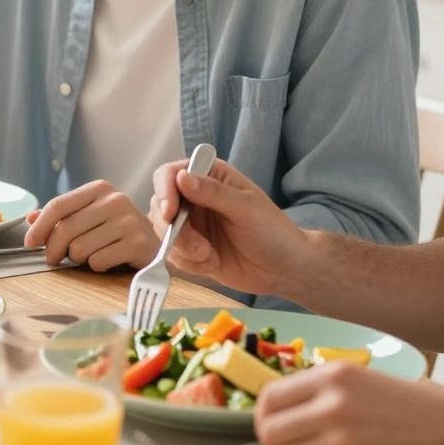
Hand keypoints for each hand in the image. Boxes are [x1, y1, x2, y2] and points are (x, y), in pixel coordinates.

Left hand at [23, 181, 156, 269]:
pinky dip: (98, 266)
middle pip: (65, 229)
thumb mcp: (88, 218)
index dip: (39, 227)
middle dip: (54, 249)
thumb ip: (60, 216)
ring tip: (91, 255)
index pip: (58, 205)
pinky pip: (98, 261)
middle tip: (54, 258)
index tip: (29, 243)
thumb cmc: (114, 232)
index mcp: (99, 189)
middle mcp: (115, 200)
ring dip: (79, 258)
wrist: (153, 246)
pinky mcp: (137, 243)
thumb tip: (30, 218)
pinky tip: (108, 260)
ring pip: (80, 248)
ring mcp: (129, 220)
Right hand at [146, 158, 307, 296]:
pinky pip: (172, 254)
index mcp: (209, 176)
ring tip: (209, 257)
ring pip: (163, 232)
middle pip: (159, 205)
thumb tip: (181, 177)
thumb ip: (213, 193)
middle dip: (175, 230)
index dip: (164, 191)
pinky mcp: (189, 248)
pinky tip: (212, 263)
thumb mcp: (246, 208)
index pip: (170, 174)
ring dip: (182, 249)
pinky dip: (188, 263)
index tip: (170, 214)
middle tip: (200, 248)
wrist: (284, 270)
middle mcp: (194, 197)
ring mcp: (190, 223)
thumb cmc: (273, 232)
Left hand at [255, 363, 443, 444]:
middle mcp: (333, 406)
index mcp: (335, 376)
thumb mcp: (370, 380)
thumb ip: (327, 391)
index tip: (275, 427)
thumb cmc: (424, 410)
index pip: (269, 397)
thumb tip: (286, 408)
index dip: (266, 417)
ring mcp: (344, 443)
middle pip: (270, 433)